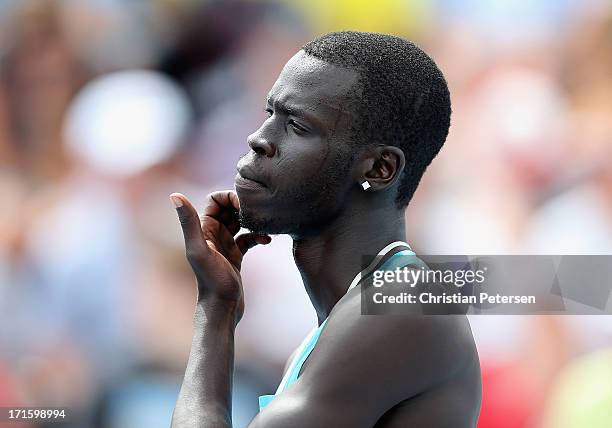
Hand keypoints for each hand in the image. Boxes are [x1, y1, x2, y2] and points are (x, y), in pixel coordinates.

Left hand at [170, 191, 270, 323]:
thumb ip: (189, 223)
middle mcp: (212, 235)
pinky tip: (267, 241)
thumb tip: (175, 195)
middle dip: (243, 206)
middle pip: (228, 208)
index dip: (229, 197)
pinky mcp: (235, 257)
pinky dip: (257, 236)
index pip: (214, 200)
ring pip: (239, 222)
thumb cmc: (211, 281)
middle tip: (258, 213)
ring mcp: (224, 246)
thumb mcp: (200, 250)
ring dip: (251, 220)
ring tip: (264, 224)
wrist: (222, 309)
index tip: (243, 205)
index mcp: (203, 230)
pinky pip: (247, 238)